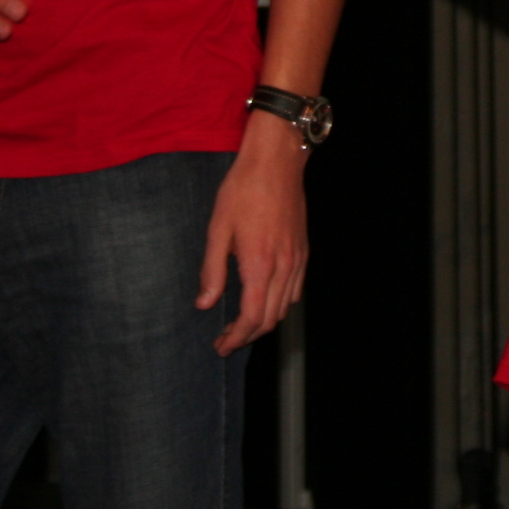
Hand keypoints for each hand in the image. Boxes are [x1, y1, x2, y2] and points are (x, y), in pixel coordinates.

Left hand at [200, 109, 308, 353]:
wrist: (276, 162)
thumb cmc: (243, 190)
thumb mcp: (218, 228)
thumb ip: (212, 270)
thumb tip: (204, 304)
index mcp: (259, 264)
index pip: (251, 317)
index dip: (236, 338)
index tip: (220, 346)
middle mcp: (283, 267)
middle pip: (270, 318)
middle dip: (247, 335)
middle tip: (225, 340)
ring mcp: (297, 259)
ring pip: (285, 307)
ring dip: (264, 322)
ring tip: (242, 324)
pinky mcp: (303, 250)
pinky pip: (296, 290)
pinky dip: (280, 304)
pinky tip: (264, 298)